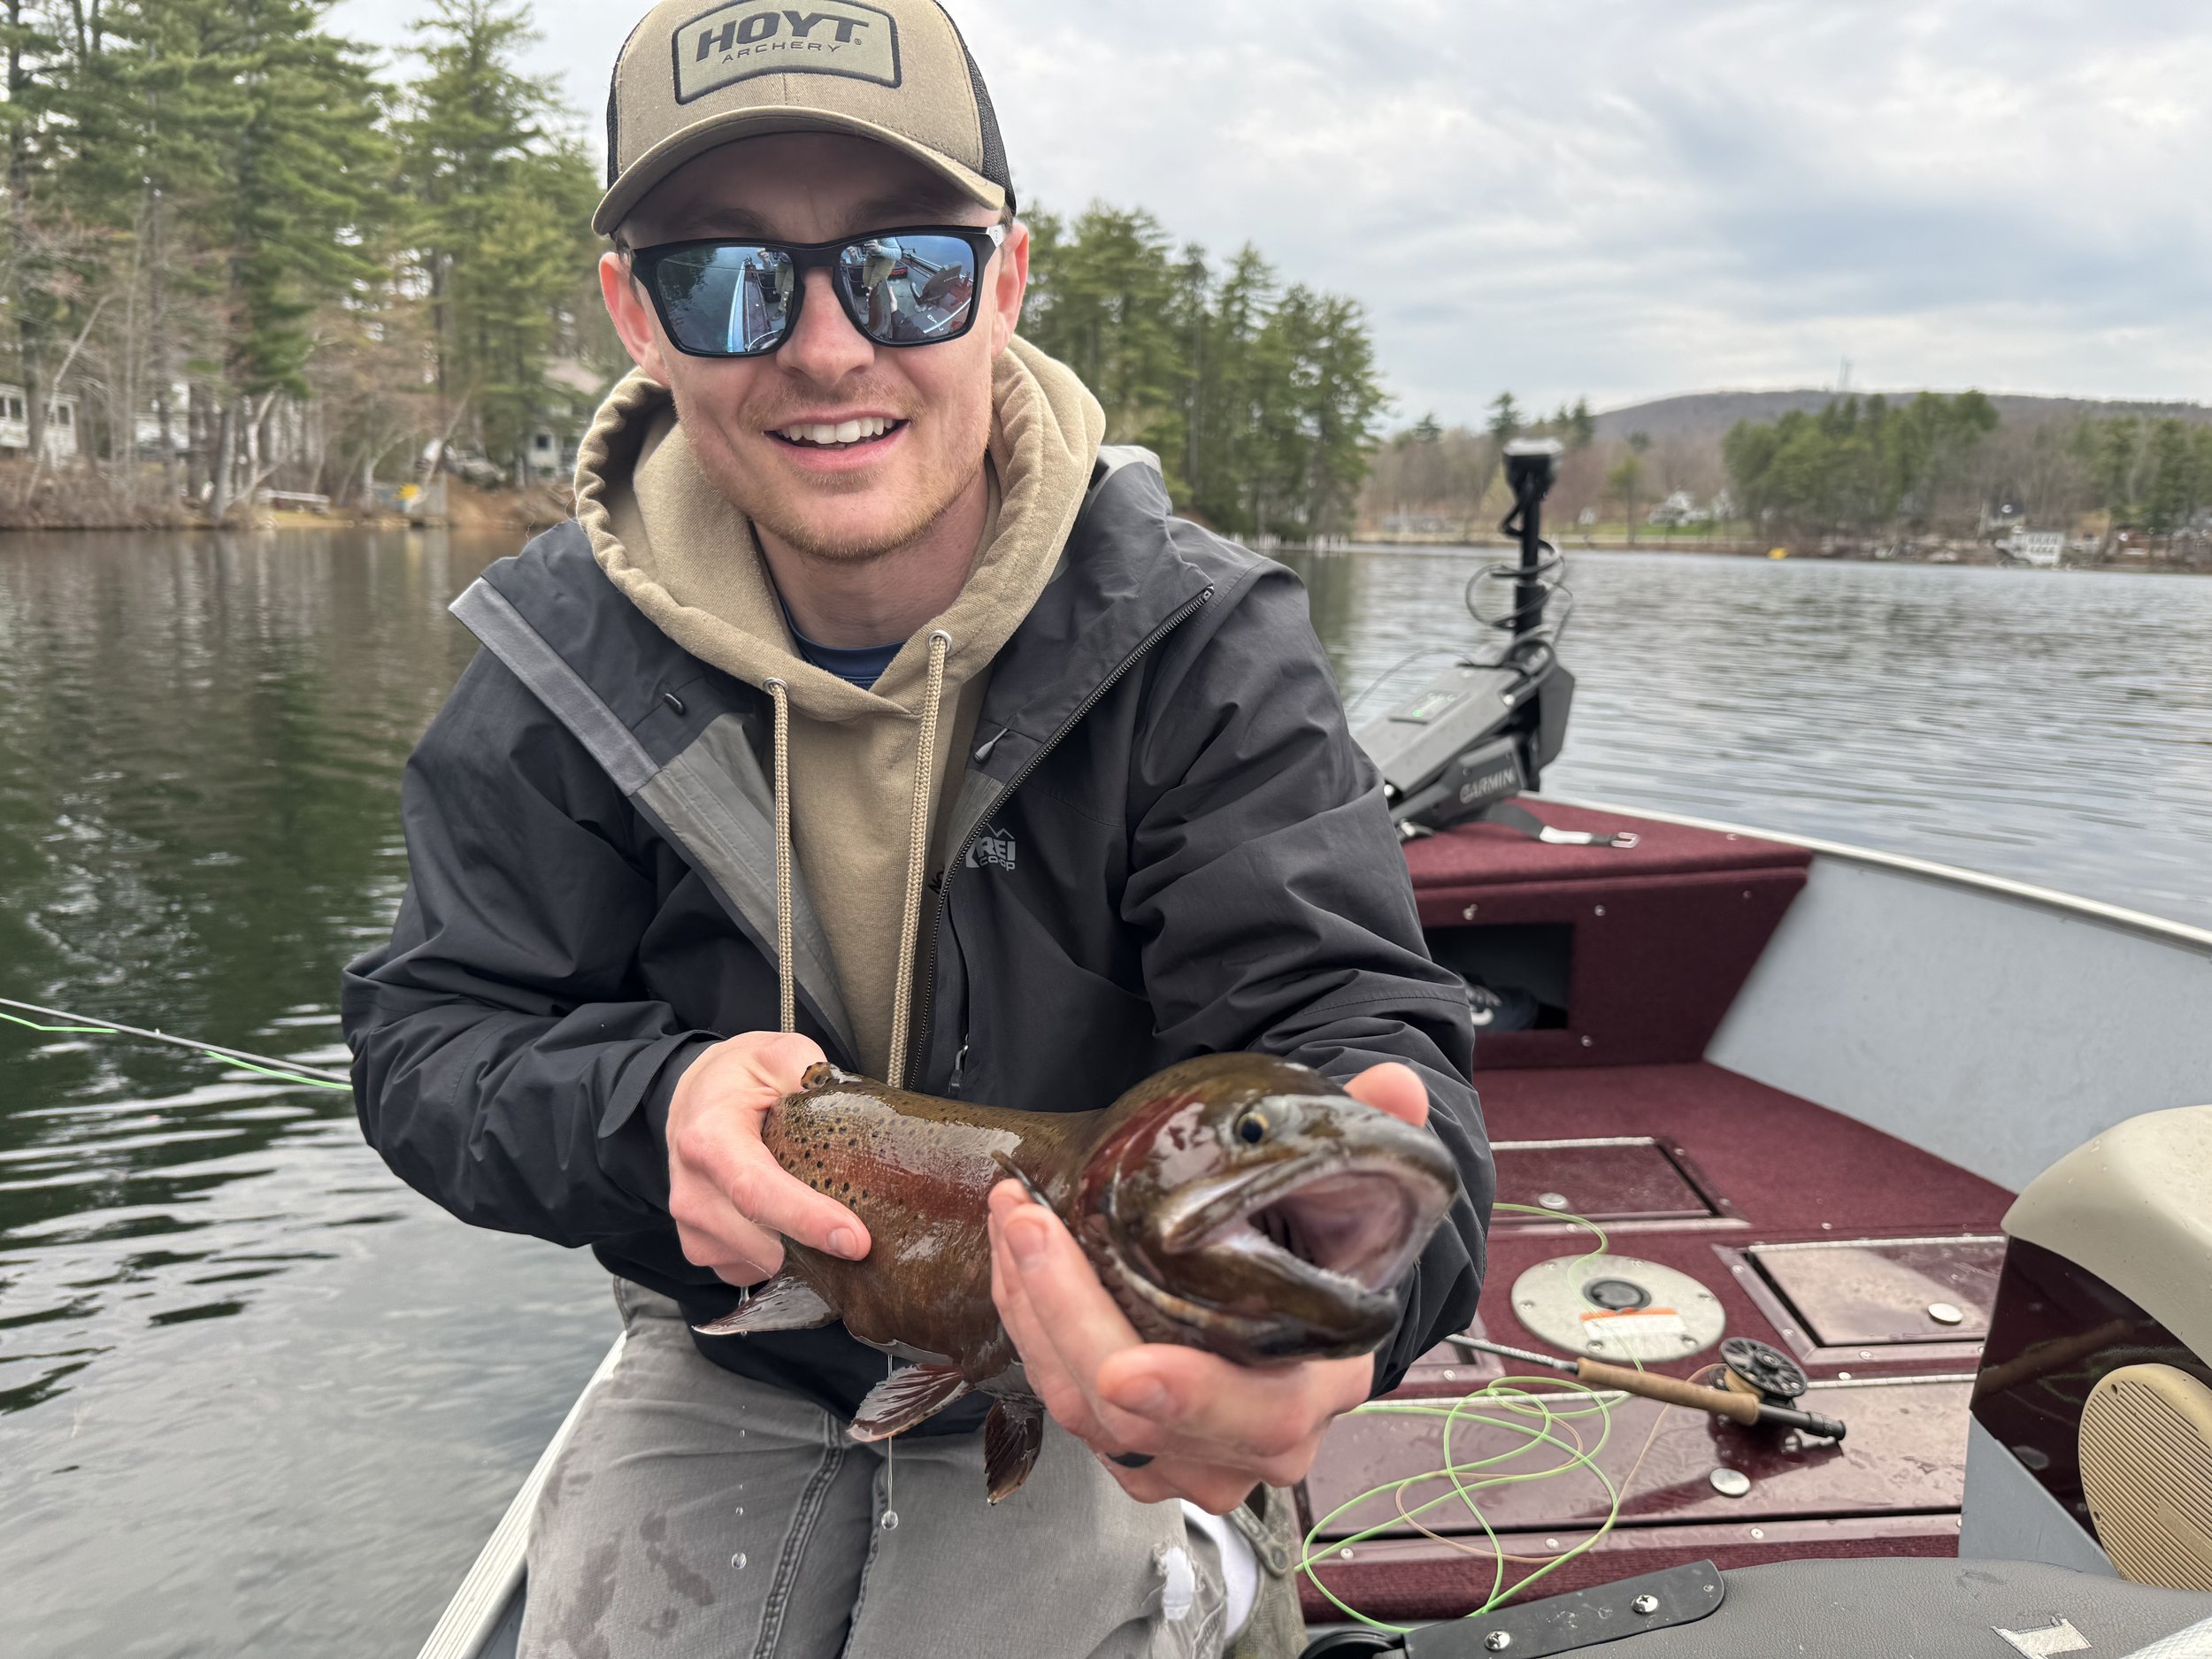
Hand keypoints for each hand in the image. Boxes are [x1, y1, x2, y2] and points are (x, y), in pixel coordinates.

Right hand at [666, 1030, 869, 1285]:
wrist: (694, 1099)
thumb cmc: (739, 1079)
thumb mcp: (776, 1053)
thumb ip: (807, 1070)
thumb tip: (840, 1101)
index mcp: (710, 1141)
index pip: (757, 1191)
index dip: (807, 1220)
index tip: (855, 1241)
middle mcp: (693, 1192)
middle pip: (765, 1241)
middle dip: (821, 1246)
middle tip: (863, 1224)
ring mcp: (692, 1229)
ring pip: (764, 1264)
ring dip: (802, 1252)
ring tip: (820, 1211)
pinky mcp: (702, 1252)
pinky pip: (754, 1272)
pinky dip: (783, 1258)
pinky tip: (793, 1225)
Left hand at [987, 1061, 1429, 1511]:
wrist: (1291, 1301)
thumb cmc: (1315, 1248)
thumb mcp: (1347, 1189)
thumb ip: (1368, 1130)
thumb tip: (1396, 1084)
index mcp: (1316, 1386)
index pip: (1259, 1416)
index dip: (1192, 1398)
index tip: (1126, 1367)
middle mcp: (1252, 1444)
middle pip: (1141, 1421)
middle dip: (1070, 1322)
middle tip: (1030, 1230)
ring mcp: (1187, 1457)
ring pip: (1086, 1415)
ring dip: (1034, 1315)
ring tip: (1014, 1219)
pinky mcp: (1134, 1450)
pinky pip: (1063, 1407)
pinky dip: (1030, 1333)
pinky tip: (1016, 1261)